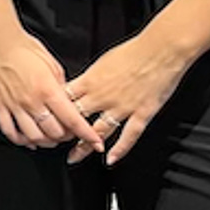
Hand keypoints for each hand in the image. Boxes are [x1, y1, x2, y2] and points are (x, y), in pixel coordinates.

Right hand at [0, 29, 103, 150]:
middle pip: (54, 132)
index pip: (72, 119)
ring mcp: (14, 105)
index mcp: (48, 89)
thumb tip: (68, 103)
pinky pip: (9, 131)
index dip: (87, 134)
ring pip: (33, 136)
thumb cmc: (25, 49)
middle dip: (66, 137)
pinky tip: (27, 140)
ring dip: (46, 142)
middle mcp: (31, 101)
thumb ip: (62, 88)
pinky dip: (20, 140)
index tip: (96, 142)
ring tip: (51, 138)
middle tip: (70, 133)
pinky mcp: (0, 106)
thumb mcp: (54, 66)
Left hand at [65, 30, 192, 165]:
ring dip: (85, 147)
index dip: (55, 113)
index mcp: (89, 81)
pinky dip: (119, 150)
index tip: (49, 123)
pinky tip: (110, 160)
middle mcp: (102, 96)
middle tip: (55, 144)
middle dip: (64, 134)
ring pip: (98, 131)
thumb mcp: (101, 61)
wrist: (160, 50)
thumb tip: (79, 86)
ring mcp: (122, 107)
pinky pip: (128, 135)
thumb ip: (89, 78)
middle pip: (76, 119)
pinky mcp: (142, 113)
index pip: (65, 101)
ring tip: (75, 157)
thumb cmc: (132, 51)